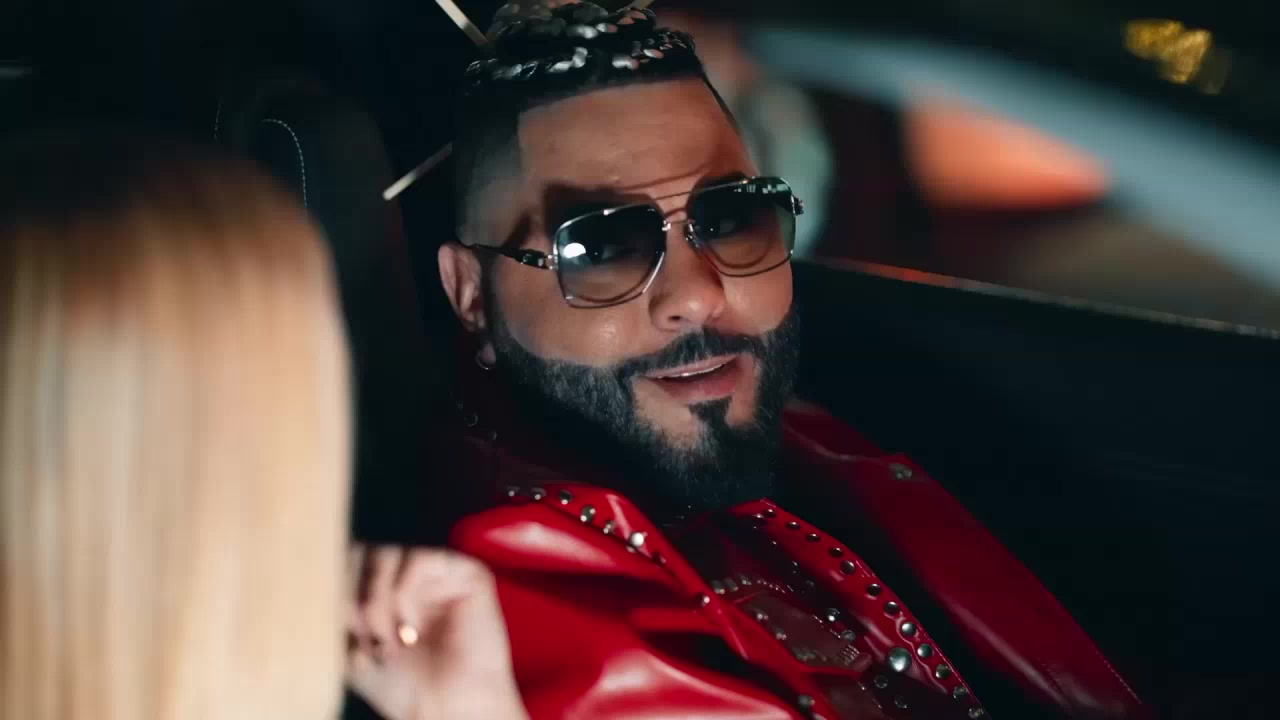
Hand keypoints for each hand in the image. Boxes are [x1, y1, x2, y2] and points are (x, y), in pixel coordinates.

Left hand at [346, 545, 528, 719]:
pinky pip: (420, 559)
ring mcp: (435, 573)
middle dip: (353, 593)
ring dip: (377, 598)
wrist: (449, 709)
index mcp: (382, 589)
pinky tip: (410, 628)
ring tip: (386, 639)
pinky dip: (404, 593)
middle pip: (363, 552)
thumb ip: (331, 614)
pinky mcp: (464, 573)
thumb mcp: (348, 651)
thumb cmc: (405, 688)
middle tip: (361, 635)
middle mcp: (407, 576)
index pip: (347, 561)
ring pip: (387, 553)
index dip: (334, 586)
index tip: (338, 626)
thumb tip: (314, 582)